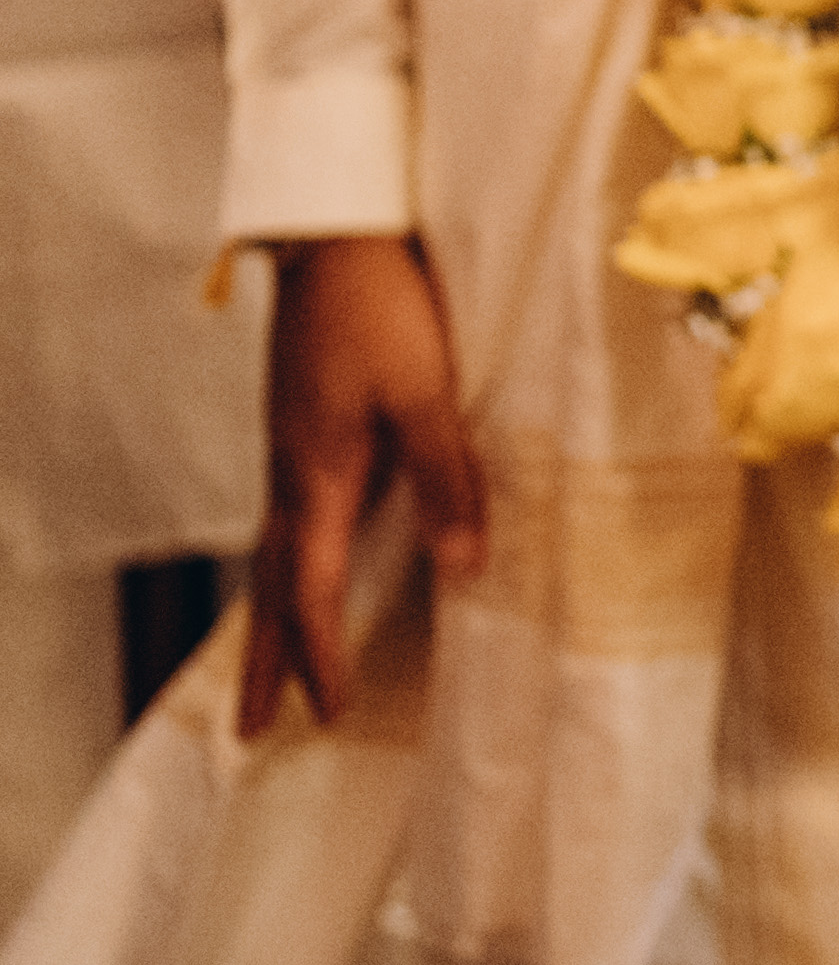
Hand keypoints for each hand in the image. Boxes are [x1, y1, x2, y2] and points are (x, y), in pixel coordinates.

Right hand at [245, 233, 482, 734]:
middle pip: (273, 588)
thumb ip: (447, 477)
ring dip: (272, 615)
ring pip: (273, 554)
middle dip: (266, 659)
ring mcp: (287, 449)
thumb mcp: (427, 392)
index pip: (315, 592)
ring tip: (266, 665)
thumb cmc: (383, 307)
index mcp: (317, 477)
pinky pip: (285, 518)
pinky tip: (305, 563)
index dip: (322, 656)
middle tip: (249, 728)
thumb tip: (463, 565)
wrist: (335, 235)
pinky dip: (286, 564)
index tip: (328, 713)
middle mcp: (290, 474)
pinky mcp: (298, 424)